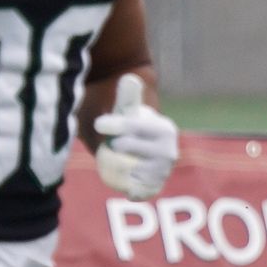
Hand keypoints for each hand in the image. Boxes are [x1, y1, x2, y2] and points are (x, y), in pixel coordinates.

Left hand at [90, 73, 181, 199]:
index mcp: (164, 129)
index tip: (98, 124)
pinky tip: (122, 175)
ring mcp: (161, 174)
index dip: (113, 125)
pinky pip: (125, 188)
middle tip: (115, 143)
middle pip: (122, 148)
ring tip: (117, 157)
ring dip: (110, 162)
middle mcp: (168, 153)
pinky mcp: (151, 190)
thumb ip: (128, 95)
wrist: (142, 154)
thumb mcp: (129, 109)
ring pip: (119, 168)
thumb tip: (129, 76)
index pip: (132, 126)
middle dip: (111, 144)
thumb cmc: (133, 126)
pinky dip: (118, 181)